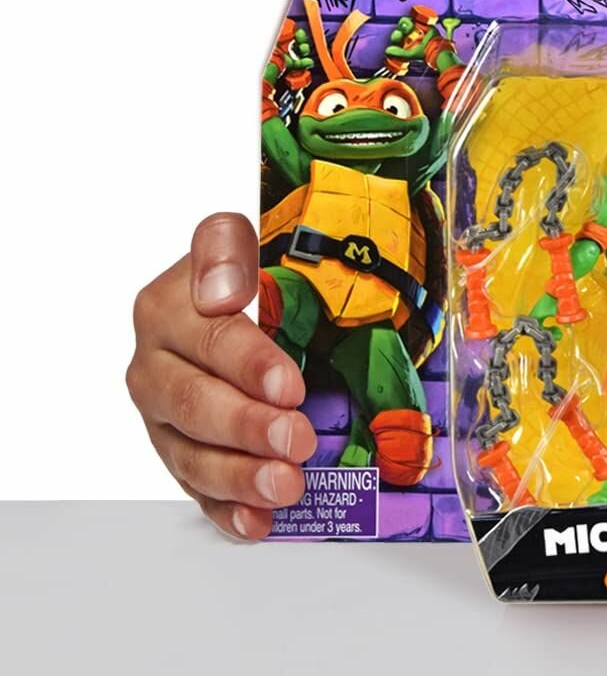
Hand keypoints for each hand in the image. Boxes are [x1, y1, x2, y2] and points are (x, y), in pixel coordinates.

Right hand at [127, 213, 316, 540]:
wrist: (224, 294)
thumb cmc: (238, 266)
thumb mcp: (232, 239)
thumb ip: (223, 250)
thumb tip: (223, 291)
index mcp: (164, 309)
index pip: (211, 341)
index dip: (251, 367)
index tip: (290, 387)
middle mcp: (153, 366)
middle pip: (197, 406)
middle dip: (250, 429)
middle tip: (298, 442)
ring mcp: (159, 416)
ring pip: (191, 455)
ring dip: (241, 477)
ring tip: (286, 485)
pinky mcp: (174, 448)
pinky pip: (193, 487)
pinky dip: (226, 509)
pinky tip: (256, 521)